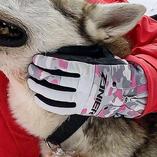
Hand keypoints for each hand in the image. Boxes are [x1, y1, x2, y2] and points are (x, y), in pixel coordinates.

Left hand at [27, 48, 147, 117]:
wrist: (125, 91)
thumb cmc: (109, 68)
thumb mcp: (100, 55)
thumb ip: (82, 51)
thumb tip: (61, 46)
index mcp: (89, 68)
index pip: (63, 65)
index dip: (47, 62)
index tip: (37, 59)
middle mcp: (85, 84)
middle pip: (56, 79)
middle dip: (40, 74)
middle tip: (31, 69)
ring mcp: (82, 98)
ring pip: (55, 94)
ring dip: (40, 88)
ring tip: (32, 81)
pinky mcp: (81, 109)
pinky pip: (60, 107)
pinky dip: (47, 102)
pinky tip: (38, 96)